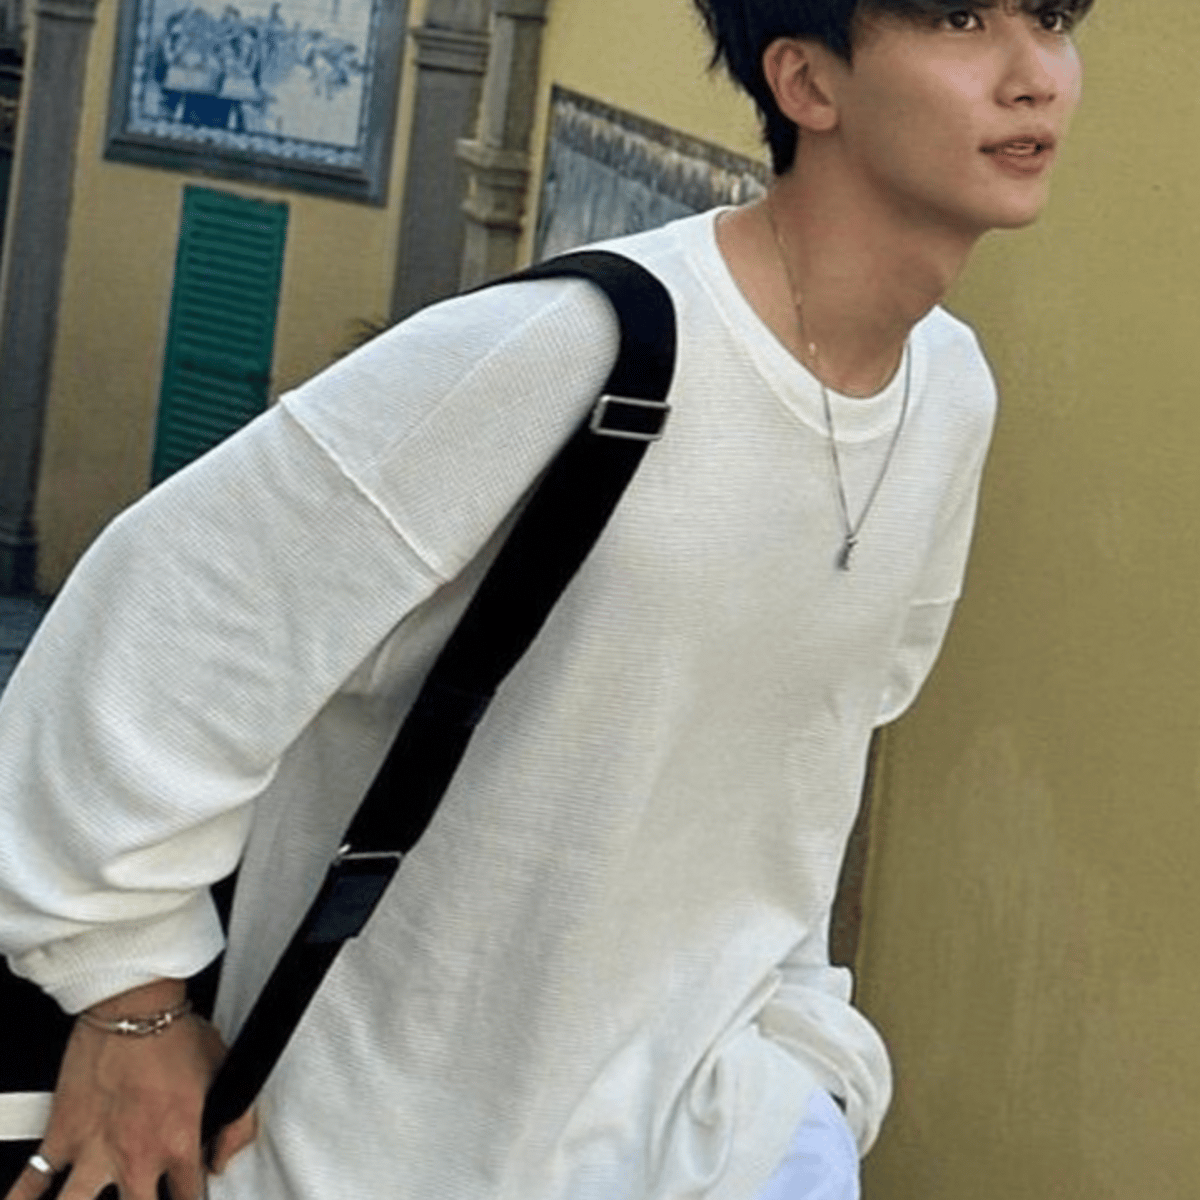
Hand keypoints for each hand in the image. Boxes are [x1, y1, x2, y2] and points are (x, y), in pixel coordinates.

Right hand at [4, 982, 256, 1199]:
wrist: (132, 1005)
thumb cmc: (174, 1032)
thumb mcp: (225, 1071)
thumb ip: (236, 1121)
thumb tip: (224, 1156)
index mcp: (179, 1143)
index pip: (190, 1199)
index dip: (192, 1199)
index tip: (187, 1194)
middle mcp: (136, 1157)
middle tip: (144, 1190)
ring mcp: (94, 1151)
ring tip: (89, 1198)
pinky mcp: (61, 1135)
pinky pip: (31, 1182)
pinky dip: (25, 1198)